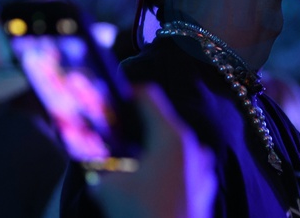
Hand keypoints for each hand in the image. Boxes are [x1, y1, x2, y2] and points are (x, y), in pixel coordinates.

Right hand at [89, 84, 215, 217]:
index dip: (129, 92)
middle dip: (138, 123)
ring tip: (132, 160)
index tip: (113, 98)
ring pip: (174, 143)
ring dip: (153, 145)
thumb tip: (93, 159)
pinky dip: (167, 163)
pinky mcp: (206, 182)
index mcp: (171, 136)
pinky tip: (151, 181)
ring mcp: (203, 163)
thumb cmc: (141, 214)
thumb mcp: (107, 188)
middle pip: (162, 120)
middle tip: (116, 130)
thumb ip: (98, 166)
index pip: (149, 97)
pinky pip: (184, 162)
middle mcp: (192, 143)